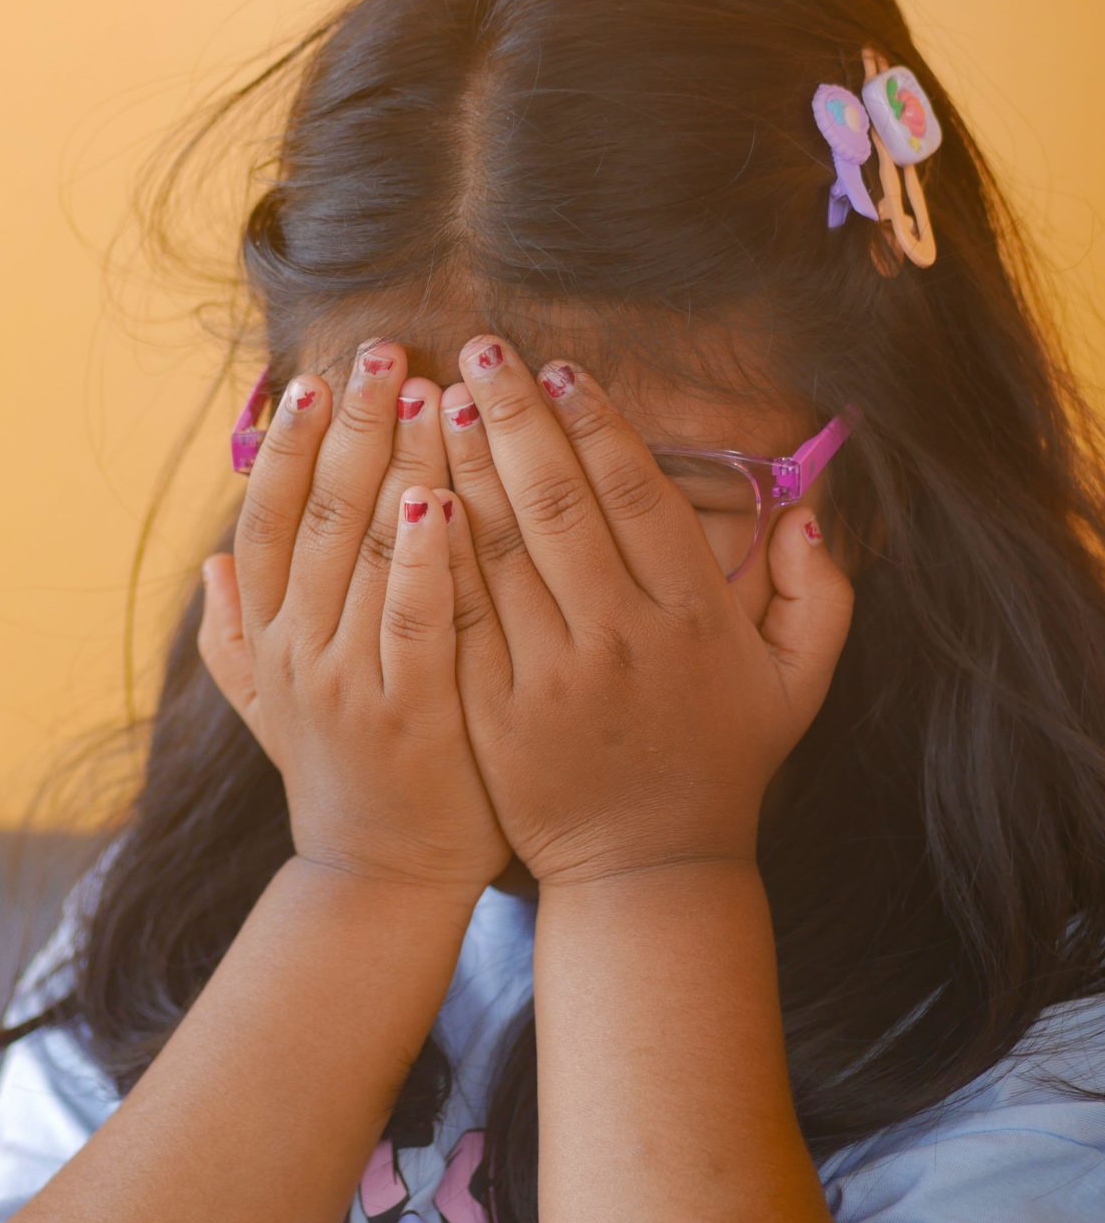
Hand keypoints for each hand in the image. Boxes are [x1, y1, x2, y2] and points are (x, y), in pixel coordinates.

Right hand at [197, 337, 511, 893]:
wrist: (382, 879)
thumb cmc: (345, 777)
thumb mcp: (273, 706)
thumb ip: (237, 638)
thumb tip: (211, 567)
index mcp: (270, 637)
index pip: (271, 520)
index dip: (292, 447)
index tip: (317, 378)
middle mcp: (296, 650)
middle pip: (319, 515)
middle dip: (352, 426)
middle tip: (386, 351)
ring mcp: (348, 683)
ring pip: (365, 554)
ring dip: (393, 465)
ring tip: (426, 392)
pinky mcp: (409, 716)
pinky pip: (412, 621)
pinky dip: (422, 560)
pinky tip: (443, 499)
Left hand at [439, 336, 853, 885]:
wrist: (646, 871)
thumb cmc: (722, 763)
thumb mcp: (798, 685)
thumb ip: (816, 594)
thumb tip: (804, 509)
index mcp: (694, 620)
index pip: (637, 496)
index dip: (596, 425)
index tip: (561, 369)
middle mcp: (620, 640)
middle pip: (557, 504)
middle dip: (516, 418)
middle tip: (479, 351)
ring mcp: (548, 678)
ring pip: (495, 550)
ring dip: (463, 464)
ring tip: (437, 397)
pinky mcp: (490, 713)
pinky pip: (454, 616)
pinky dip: (429, 552)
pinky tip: (407, 495)